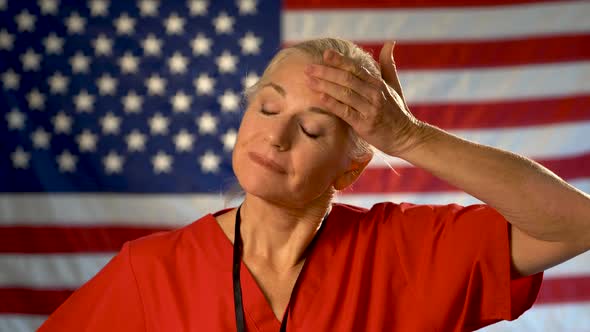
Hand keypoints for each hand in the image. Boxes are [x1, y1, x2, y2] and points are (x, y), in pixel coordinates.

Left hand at [304, 41, 423, 156]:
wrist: (406, 137)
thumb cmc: (396, 111)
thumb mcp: (394, 85)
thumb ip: (387, 65)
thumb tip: (390, 42)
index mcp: (378, 83)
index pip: (356, 68)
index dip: (339, 60)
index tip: (324, 54)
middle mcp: (374, 94)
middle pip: (347, 79)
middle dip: (326, 72)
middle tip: (308, 68)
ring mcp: (370, 109)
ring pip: (344, 93)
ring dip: (324, 85)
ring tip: (308, 80)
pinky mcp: (365, 124)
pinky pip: (345, 111)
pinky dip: (332, 103)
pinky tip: (319, 97)